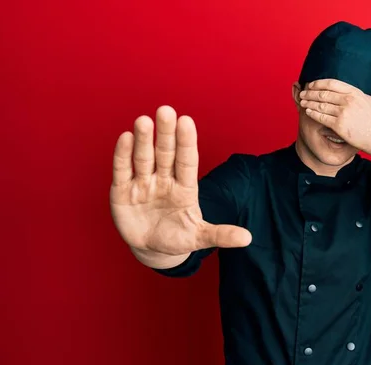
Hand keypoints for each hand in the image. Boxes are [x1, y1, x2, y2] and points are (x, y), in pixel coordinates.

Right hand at [110, 105, 251, 256]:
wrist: (151, 248)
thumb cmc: (177, 237)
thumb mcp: (199, 237)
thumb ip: (221, 235)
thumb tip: (248, 238)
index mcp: (185, 187)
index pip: (187, 161)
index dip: (186, 142)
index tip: (186, 121)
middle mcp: (164, 180)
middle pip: (166, 153)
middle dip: (166, 133)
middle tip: (166, 110)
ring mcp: (143, 184)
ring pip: (144, 158)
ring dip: (143, 140)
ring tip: (144, 121)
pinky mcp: (122, 192)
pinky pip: (122, 170)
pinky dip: (123, 155)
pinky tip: (126, 137)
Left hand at [299, 78, 370, 154]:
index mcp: (356, 92)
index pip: (332, 83)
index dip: (319, 83)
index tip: (312, 84)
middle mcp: (348, 100)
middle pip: (323, 93)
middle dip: (310, 92)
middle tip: (303, 93)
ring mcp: (343, 113)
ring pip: (320, 105)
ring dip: (309, 102)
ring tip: (302, 101)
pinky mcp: (339, 125)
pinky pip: (321, 117)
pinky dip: (312, 113)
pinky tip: (307, 112)